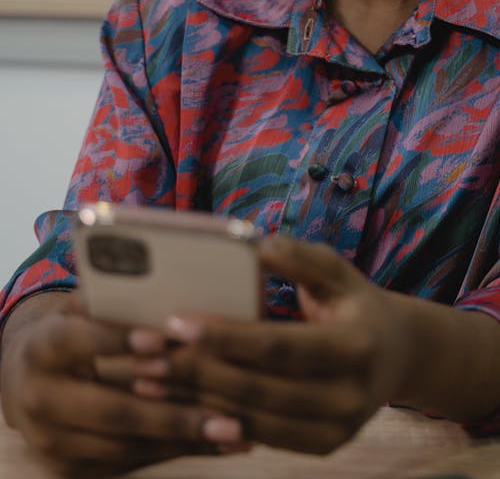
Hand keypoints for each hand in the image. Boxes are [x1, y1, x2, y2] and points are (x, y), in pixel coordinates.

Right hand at [0, 293, 246, 476]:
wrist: (24, 381)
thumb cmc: (72, 328)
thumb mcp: (83, 306)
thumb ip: (116, 297)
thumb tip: (172, 277)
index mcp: (42, 347)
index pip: (79, 341)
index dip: (120, 340)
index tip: (163, 339)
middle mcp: (40, 399)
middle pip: (112, 411)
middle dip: (174, 415)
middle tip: (229, 415)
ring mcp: (53, 440)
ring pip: (126, 445)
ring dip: (184, 440)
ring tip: (236, 431)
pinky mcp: (69, 467)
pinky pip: (129, 462)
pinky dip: (175, 451)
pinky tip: (215, 442)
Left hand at [157, 236, 412, 454]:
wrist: (399, 354)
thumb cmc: (354, 301)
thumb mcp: (337, 270)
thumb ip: (299, 257)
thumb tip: (255, 245)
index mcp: (358, 344)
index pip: (279, 345)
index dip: (226, 336)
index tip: (176, 321)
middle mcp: (353, 395)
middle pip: (261, 389)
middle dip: (197, 372)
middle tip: (145, 354)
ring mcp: (340, 428)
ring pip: (256, 421)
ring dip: (197, 401)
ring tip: (149, 379)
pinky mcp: (325, 445)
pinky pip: (264, 438)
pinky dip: (221, 419)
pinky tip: (183, 402)